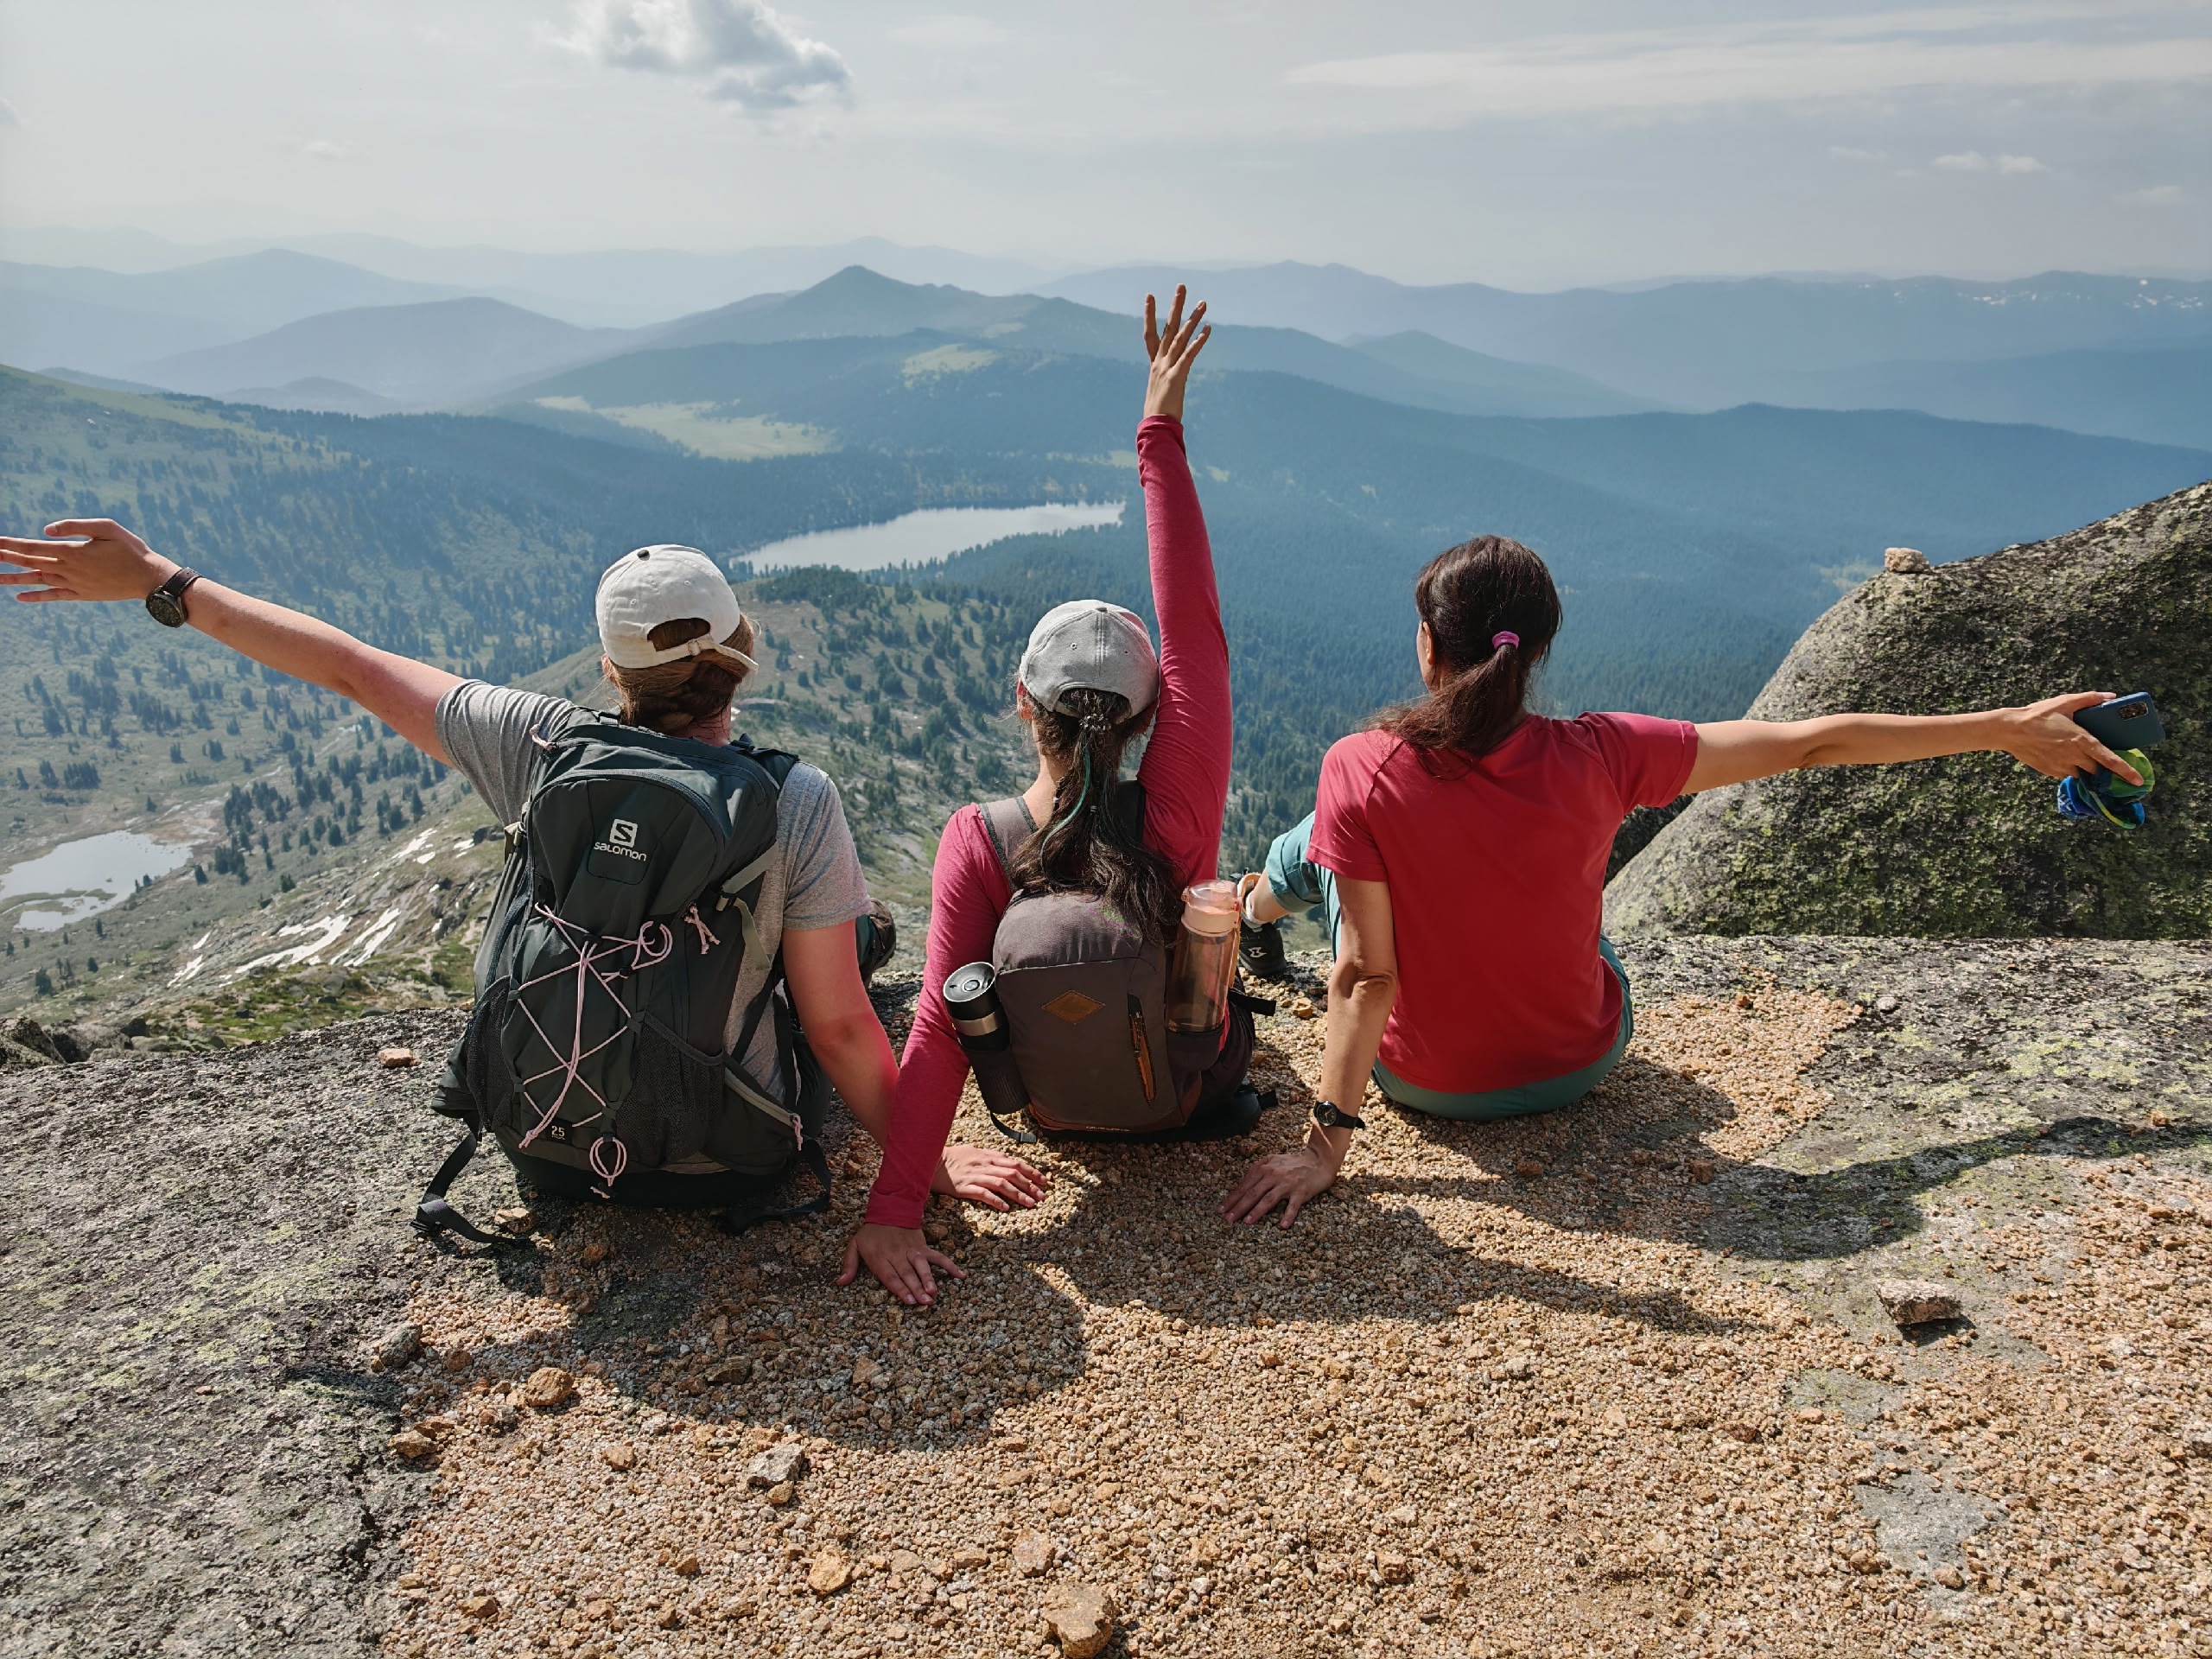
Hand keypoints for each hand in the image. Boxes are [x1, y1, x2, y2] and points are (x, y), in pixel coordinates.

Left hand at [0, 519, 176, 603]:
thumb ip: (75, 526)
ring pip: (37, 580)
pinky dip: (36, 597)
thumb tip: (45, 530)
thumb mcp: (107, 528)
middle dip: (6, 558)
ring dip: (14, 579)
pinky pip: (54, 596)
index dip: (10, 544)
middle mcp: (69, 569)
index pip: (32, 546)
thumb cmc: (131, 549)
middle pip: (30, 563)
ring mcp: (74, 584)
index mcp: (73, 551)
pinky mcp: (82, 594)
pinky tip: (20, 598)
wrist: (150, 579)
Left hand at [837, 1223, 964, 1307]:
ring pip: (922, 1266)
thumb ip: (849, 1265)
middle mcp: (897, 1255)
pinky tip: (960, 1275)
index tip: (908, 1300)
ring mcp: (912, 1251)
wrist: (890, 1209)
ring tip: (934, 1292)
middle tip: (924, 1302)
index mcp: (879, 1257)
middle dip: (916, 1289)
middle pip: (907, 1274)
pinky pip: (938, 1256)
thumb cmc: (871, 1232)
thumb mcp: (854, 1245)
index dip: (899, 1288)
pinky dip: (949, 1266)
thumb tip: (840, 1283)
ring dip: (929, 1279)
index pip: (890, 1275)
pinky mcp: (923, 1247)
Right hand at [933, 1142, 1049, 1210]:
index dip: (1031, 1171)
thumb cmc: (951, 1157)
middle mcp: (984, 1164)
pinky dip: (996, 1200)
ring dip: (1018, 1194)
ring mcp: (974, 1176)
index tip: (1043, 1180)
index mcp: (987, 1155)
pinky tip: (1006, 1208)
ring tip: (1030, 1204)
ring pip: (1002, 1184)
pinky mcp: (964, 1187)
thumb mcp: (972, 1151)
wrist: (929, 1161)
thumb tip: (1005, 1160)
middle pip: (1013, 1173)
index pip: (1014, 1162)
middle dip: (1030, 1185)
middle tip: (1042, 1196)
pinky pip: (983, 1194)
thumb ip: (989, 1156)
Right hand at [1142, 285, 1211, 420]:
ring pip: (1181, 337)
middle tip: (1181, 286)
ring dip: (1193, 318)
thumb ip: (1164, 385)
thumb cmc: (1158, 416)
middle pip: (1168, 328)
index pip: (1150, 334)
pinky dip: (1198, 342)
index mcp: (1155, 365)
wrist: (1155, 428)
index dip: (1149, 315)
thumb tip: (1167, 387)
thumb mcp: (1160, 394)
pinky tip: (1208, 330)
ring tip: (1203, 302)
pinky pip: (1189, 355)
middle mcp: (1160, 362)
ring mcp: (1167, 368)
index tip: (1149, 296)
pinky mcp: (1177, 376)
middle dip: (1175, 306)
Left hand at [1221, 1142, 1338, 1227]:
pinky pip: (1293, 1206)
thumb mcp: (1272, 1160)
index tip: (1222, 1209)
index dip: (1232, 1198)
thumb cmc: (1292, 1163)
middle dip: (1238, 1207)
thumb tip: (1242, 1184)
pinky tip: (1282, 1225)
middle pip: (1252, 1193)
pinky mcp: (1301, 1192)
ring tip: (1247, 1221)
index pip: (1244, 1186)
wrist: (1317, 1160)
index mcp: (1264, 1168)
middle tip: (1228, 1219)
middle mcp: (1273, 1175)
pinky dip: (1288, 1215)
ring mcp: (1287, 1184)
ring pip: (1268, 1199)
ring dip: (1256, 1211)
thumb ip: (1257, 1169)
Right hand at [1999, 692, 2143, 783]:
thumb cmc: (2038, 714)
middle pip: (2097, 770)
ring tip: (2074, 755)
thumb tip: (2112, 696)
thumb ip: (2090, 699)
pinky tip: (2059, 756)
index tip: (2138, 781)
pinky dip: (2068, 768)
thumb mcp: (2065, 702)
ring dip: (2083, 767)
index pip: (2110, 760)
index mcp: (2082, 740)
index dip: (2126, 771)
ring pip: (2081, 773)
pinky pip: (2065, 773)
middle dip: (2100, 767)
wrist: (2010, 730)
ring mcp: (2061, 766)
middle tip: (2099, 758)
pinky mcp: (2050, 771)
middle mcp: (2074, 756)